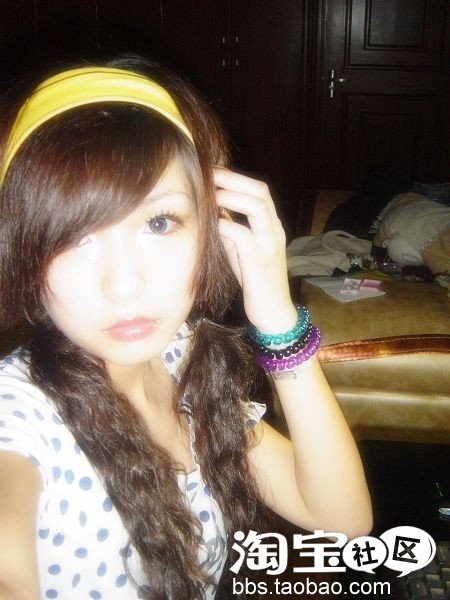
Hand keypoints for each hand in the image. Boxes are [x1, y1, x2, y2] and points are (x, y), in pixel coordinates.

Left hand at [214, 167, 296, 332]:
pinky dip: (227, 226)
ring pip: (258, 208)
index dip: (236, 177)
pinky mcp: (260, 264)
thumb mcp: (241, 251)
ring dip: (232, 197)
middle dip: (233, 178)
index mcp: (271, 226)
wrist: (274, 314)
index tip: (212, 171)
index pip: (258, 190)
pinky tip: (213, 224)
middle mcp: (274, 232)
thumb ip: (231, 230)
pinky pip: (245, 237)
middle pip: (260, 192)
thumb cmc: (256, 282)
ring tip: (211, 193)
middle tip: (209, 173)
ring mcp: (269, 247)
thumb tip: (211, 211)